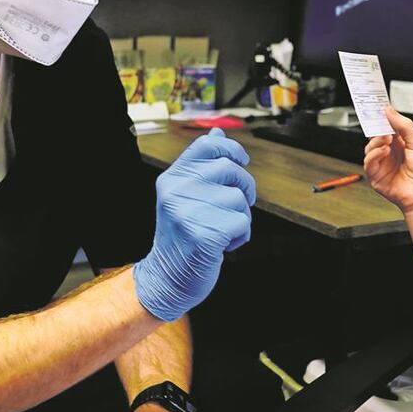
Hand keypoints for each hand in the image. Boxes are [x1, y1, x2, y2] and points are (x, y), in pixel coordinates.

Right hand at [134, 128, 255, 321]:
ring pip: (240, 198)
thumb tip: (218, 132)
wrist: (167, 279)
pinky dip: (241, 237)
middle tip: (237, 207)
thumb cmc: (183, 236)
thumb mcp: (186, 196)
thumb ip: (202, 166)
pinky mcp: (203, 234)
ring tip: (221, 231)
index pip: (207, 145)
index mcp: (172, 177)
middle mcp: (177, 190)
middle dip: (245, 187)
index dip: (231, 148)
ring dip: (241, 218)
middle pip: (231, 168)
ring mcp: (188, 211)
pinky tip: (222, 246)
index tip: (241, 161)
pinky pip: (243, 223)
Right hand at [364, 107, 412, 217]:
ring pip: (370, 147)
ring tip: (387, 140)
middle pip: (375, 136)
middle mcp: (390, 153)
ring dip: (376, 141)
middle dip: (375, 127)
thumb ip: (404, 125)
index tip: (377, 106)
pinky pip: (369, 162)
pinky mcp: (377, 176)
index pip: (387, 127)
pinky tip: (385, 151)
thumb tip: (390, 111)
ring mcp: (383, 164)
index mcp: (401, 143)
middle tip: (376, 118)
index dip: (382, 117)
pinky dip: (374, 154)